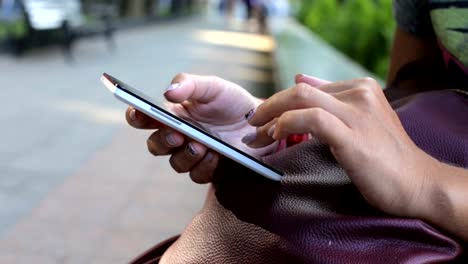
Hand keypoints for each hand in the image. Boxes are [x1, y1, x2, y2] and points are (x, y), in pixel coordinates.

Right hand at [126, 73, 276, 182]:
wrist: (260, 121)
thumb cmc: (232, 101)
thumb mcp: (213, 87)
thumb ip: (190, 85)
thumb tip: (168, 92)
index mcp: (173, 115)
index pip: (144, 118)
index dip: (136, 116)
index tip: (139, 113)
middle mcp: (179, 136)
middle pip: (155, 145)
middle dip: (163, 141)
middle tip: (178, 134)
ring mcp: (193, 154)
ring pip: (176, 164)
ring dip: (186, 155)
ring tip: (201, 145)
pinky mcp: (210, 168)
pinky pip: (197, 175)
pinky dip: (204, 166)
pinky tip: (216, 154)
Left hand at [247, 74, 433, 217]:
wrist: (417, 183)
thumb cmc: (386, 156)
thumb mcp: (359, 120)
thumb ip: (331, 98)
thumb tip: (299, 77)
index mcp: (360, 87)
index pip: (308, 88)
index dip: (280, 102)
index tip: (264, 117)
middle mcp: (359, 93)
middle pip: (299, 90)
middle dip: (269, 106)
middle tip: (253, 123)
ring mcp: (357, 112)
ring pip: (301, 99)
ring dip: (271, 116)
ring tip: (257, 134)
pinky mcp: (352, 134)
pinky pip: (310, 119)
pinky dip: (285, 124)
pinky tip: (275, 135)